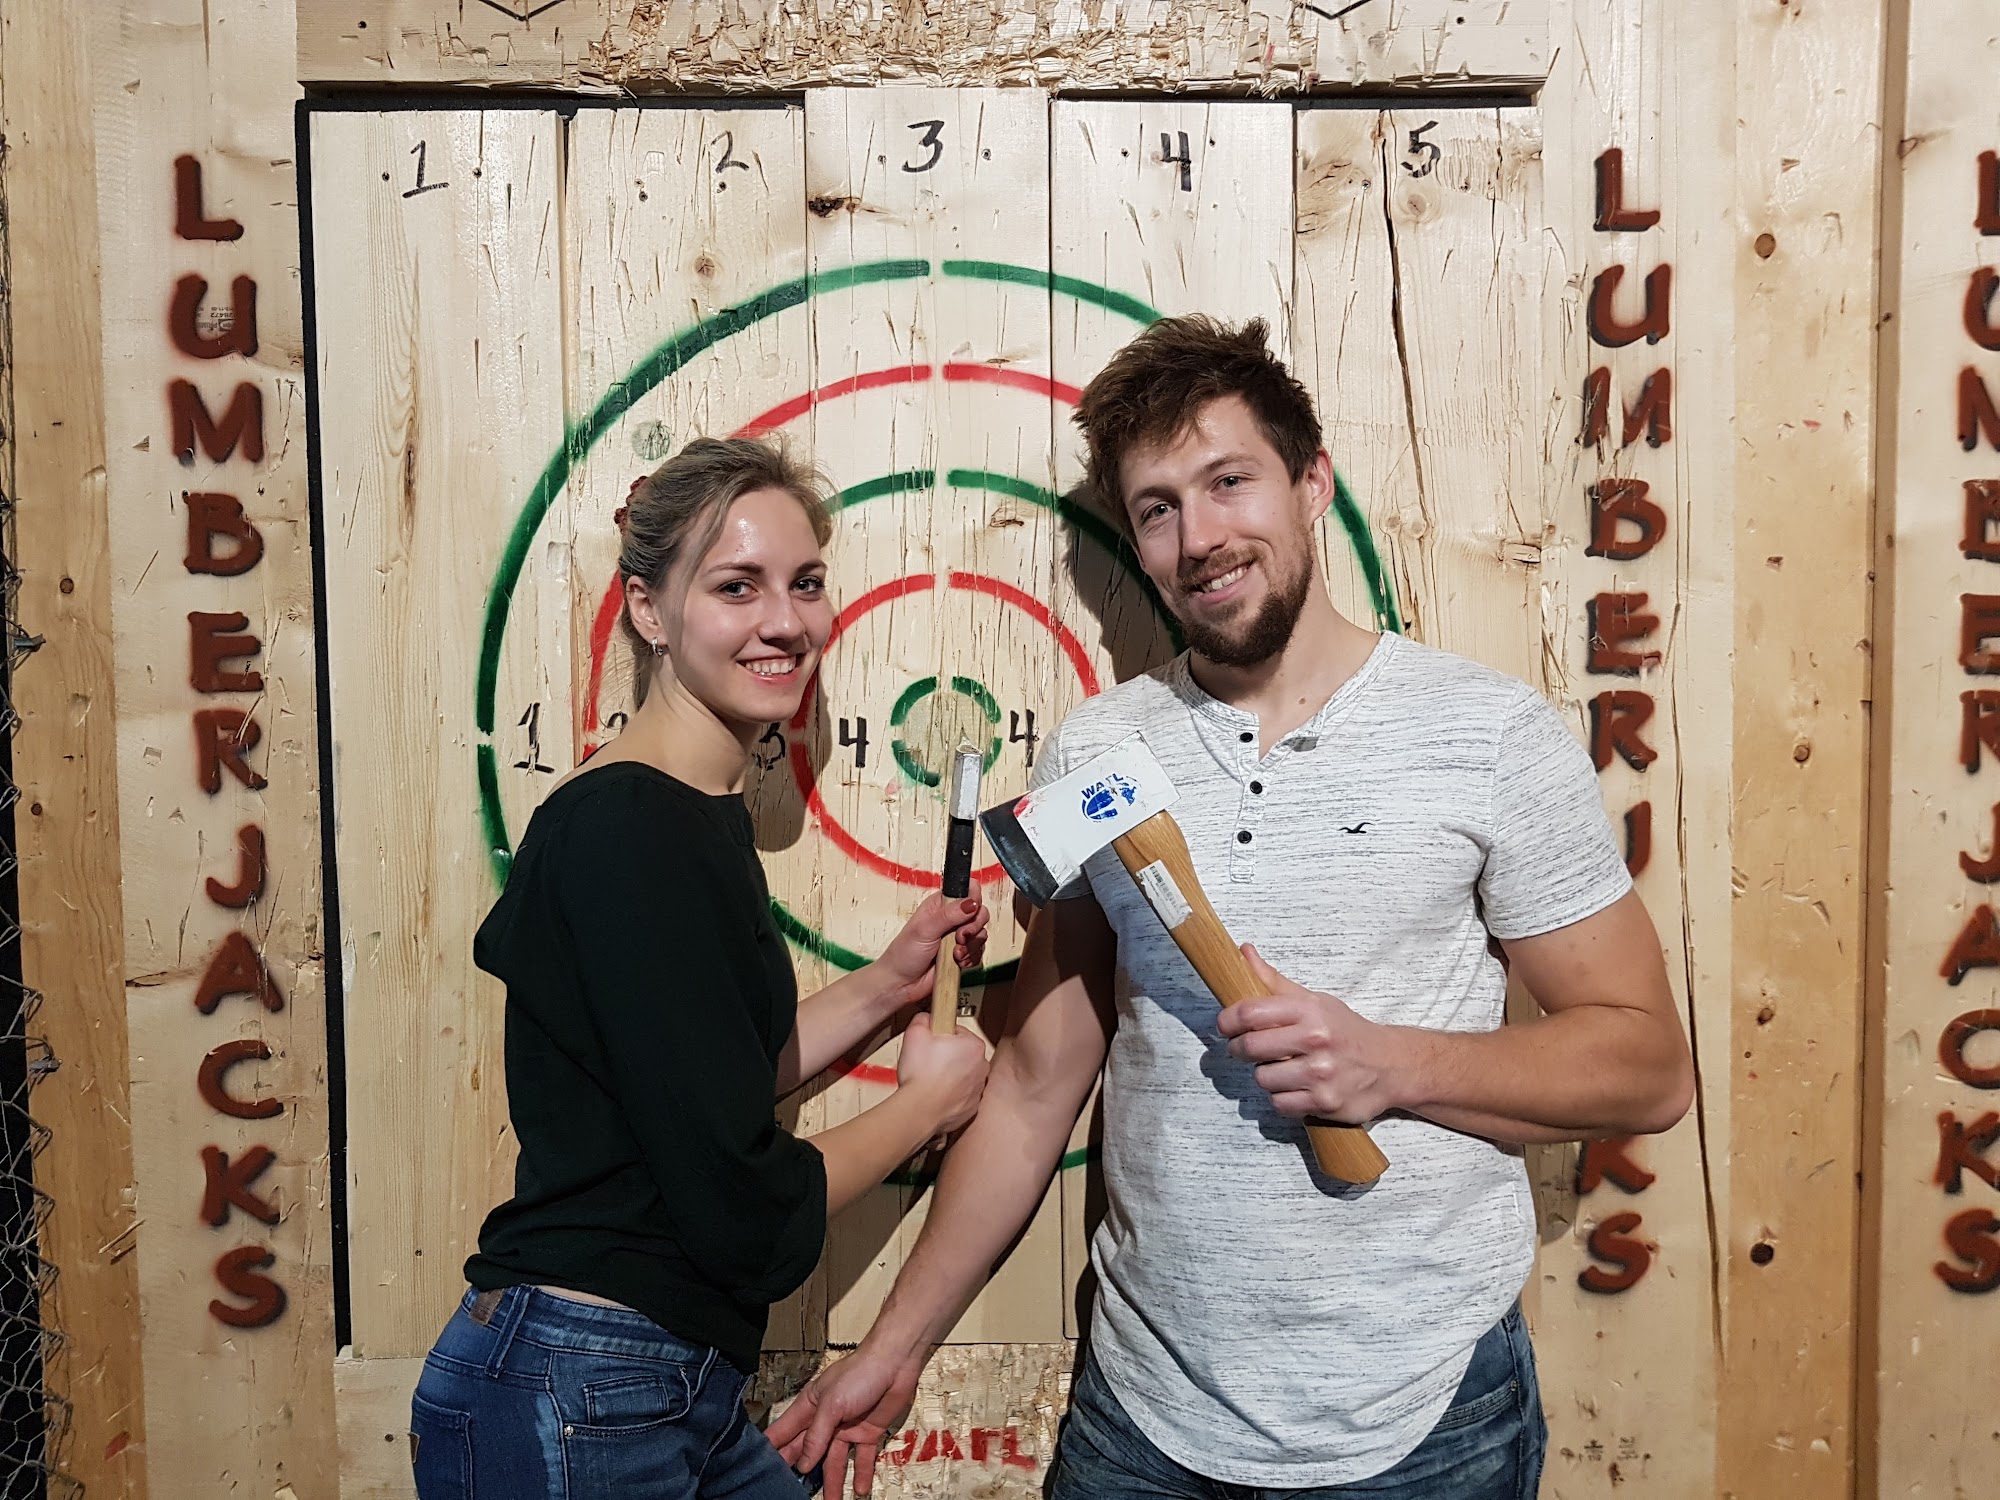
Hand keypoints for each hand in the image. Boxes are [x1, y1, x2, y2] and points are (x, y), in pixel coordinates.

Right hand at [767, 1346, 921, 1497]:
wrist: (896, 1363)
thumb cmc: (860, 1372)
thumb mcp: (831, 1403)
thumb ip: (816, 1435)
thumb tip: (803, 1464)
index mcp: (809, 1407)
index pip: (784, 1432)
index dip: (773, 1449)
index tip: (759, 1469)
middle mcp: (825, 1421)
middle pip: (807, 1451)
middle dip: (798, 1471)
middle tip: (788, 1491)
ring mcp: (846, 1429)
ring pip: (834, 1461)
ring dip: (832, 1482)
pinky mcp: (868, 1433)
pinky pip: (862, 1458)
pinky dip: (861, 1474)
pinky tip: (859, 1490)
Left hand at [874, 891, 990, 1011]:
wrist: (901, 984)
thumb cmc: (903, 954)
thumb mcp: (924, 929)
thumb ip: (949, 914)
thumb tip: (971, 902)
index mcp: (940, 905)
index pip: (968, 890)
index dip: (973, 899)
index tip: (969, 911)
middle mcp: (951, 919)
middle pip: (980, 913)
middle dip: (973, 927)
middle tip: (959, 937)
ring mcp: (957, 937)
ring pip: (981, 934)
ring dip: (971, 946)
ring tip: (954, 953)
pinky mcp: (962, 953)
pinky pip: (979, 952)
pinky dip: (971, 958)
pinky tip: (958, 961)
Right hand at [895, 1012, 988, 1135]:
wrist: (920, 1111)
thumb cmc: (921, 1077)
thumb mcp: (914, 1034)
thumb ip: (923, 1019)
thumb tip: (926, 1020)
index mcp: (974, 1046)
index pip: (958, 1031)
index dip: (940, 1035)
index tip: (932, 1041)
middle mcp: (982, 1067)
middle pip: (962, 1053)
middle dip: (946, 1055)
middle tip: (928, 1061)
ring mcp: (978, 1088)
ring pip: (962, 1075)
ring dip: (949, 1075)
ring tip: (930, 1079)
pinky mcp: (972, 1107)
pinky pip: (961, 1095)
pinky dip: (950, 1094)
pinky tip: (935, 1093)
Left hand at [1215, 945, 1404, 1121]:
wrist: (1390, 1065)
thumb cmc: (1346, 1031)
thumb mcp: (1315, 1001)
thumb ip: (1274, 982)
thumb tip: (1243, 952)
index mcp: (1309, 1011)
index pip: (1250, 1012)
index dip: (1227, 1020)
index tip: (1225, 1026)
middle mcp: (1315, 1040)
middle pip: (1250, 1047)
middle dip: (1238, 1049)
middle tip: (1243, 1049)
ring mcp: (1320, 1074)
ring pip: (1262, 1078)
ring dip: (1265, 1075)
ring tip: (1280, 1068)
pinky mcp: (1324, 1103)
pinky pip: (1279, 1103)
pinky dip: (1281, 1098)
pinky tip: (1294, 1087)